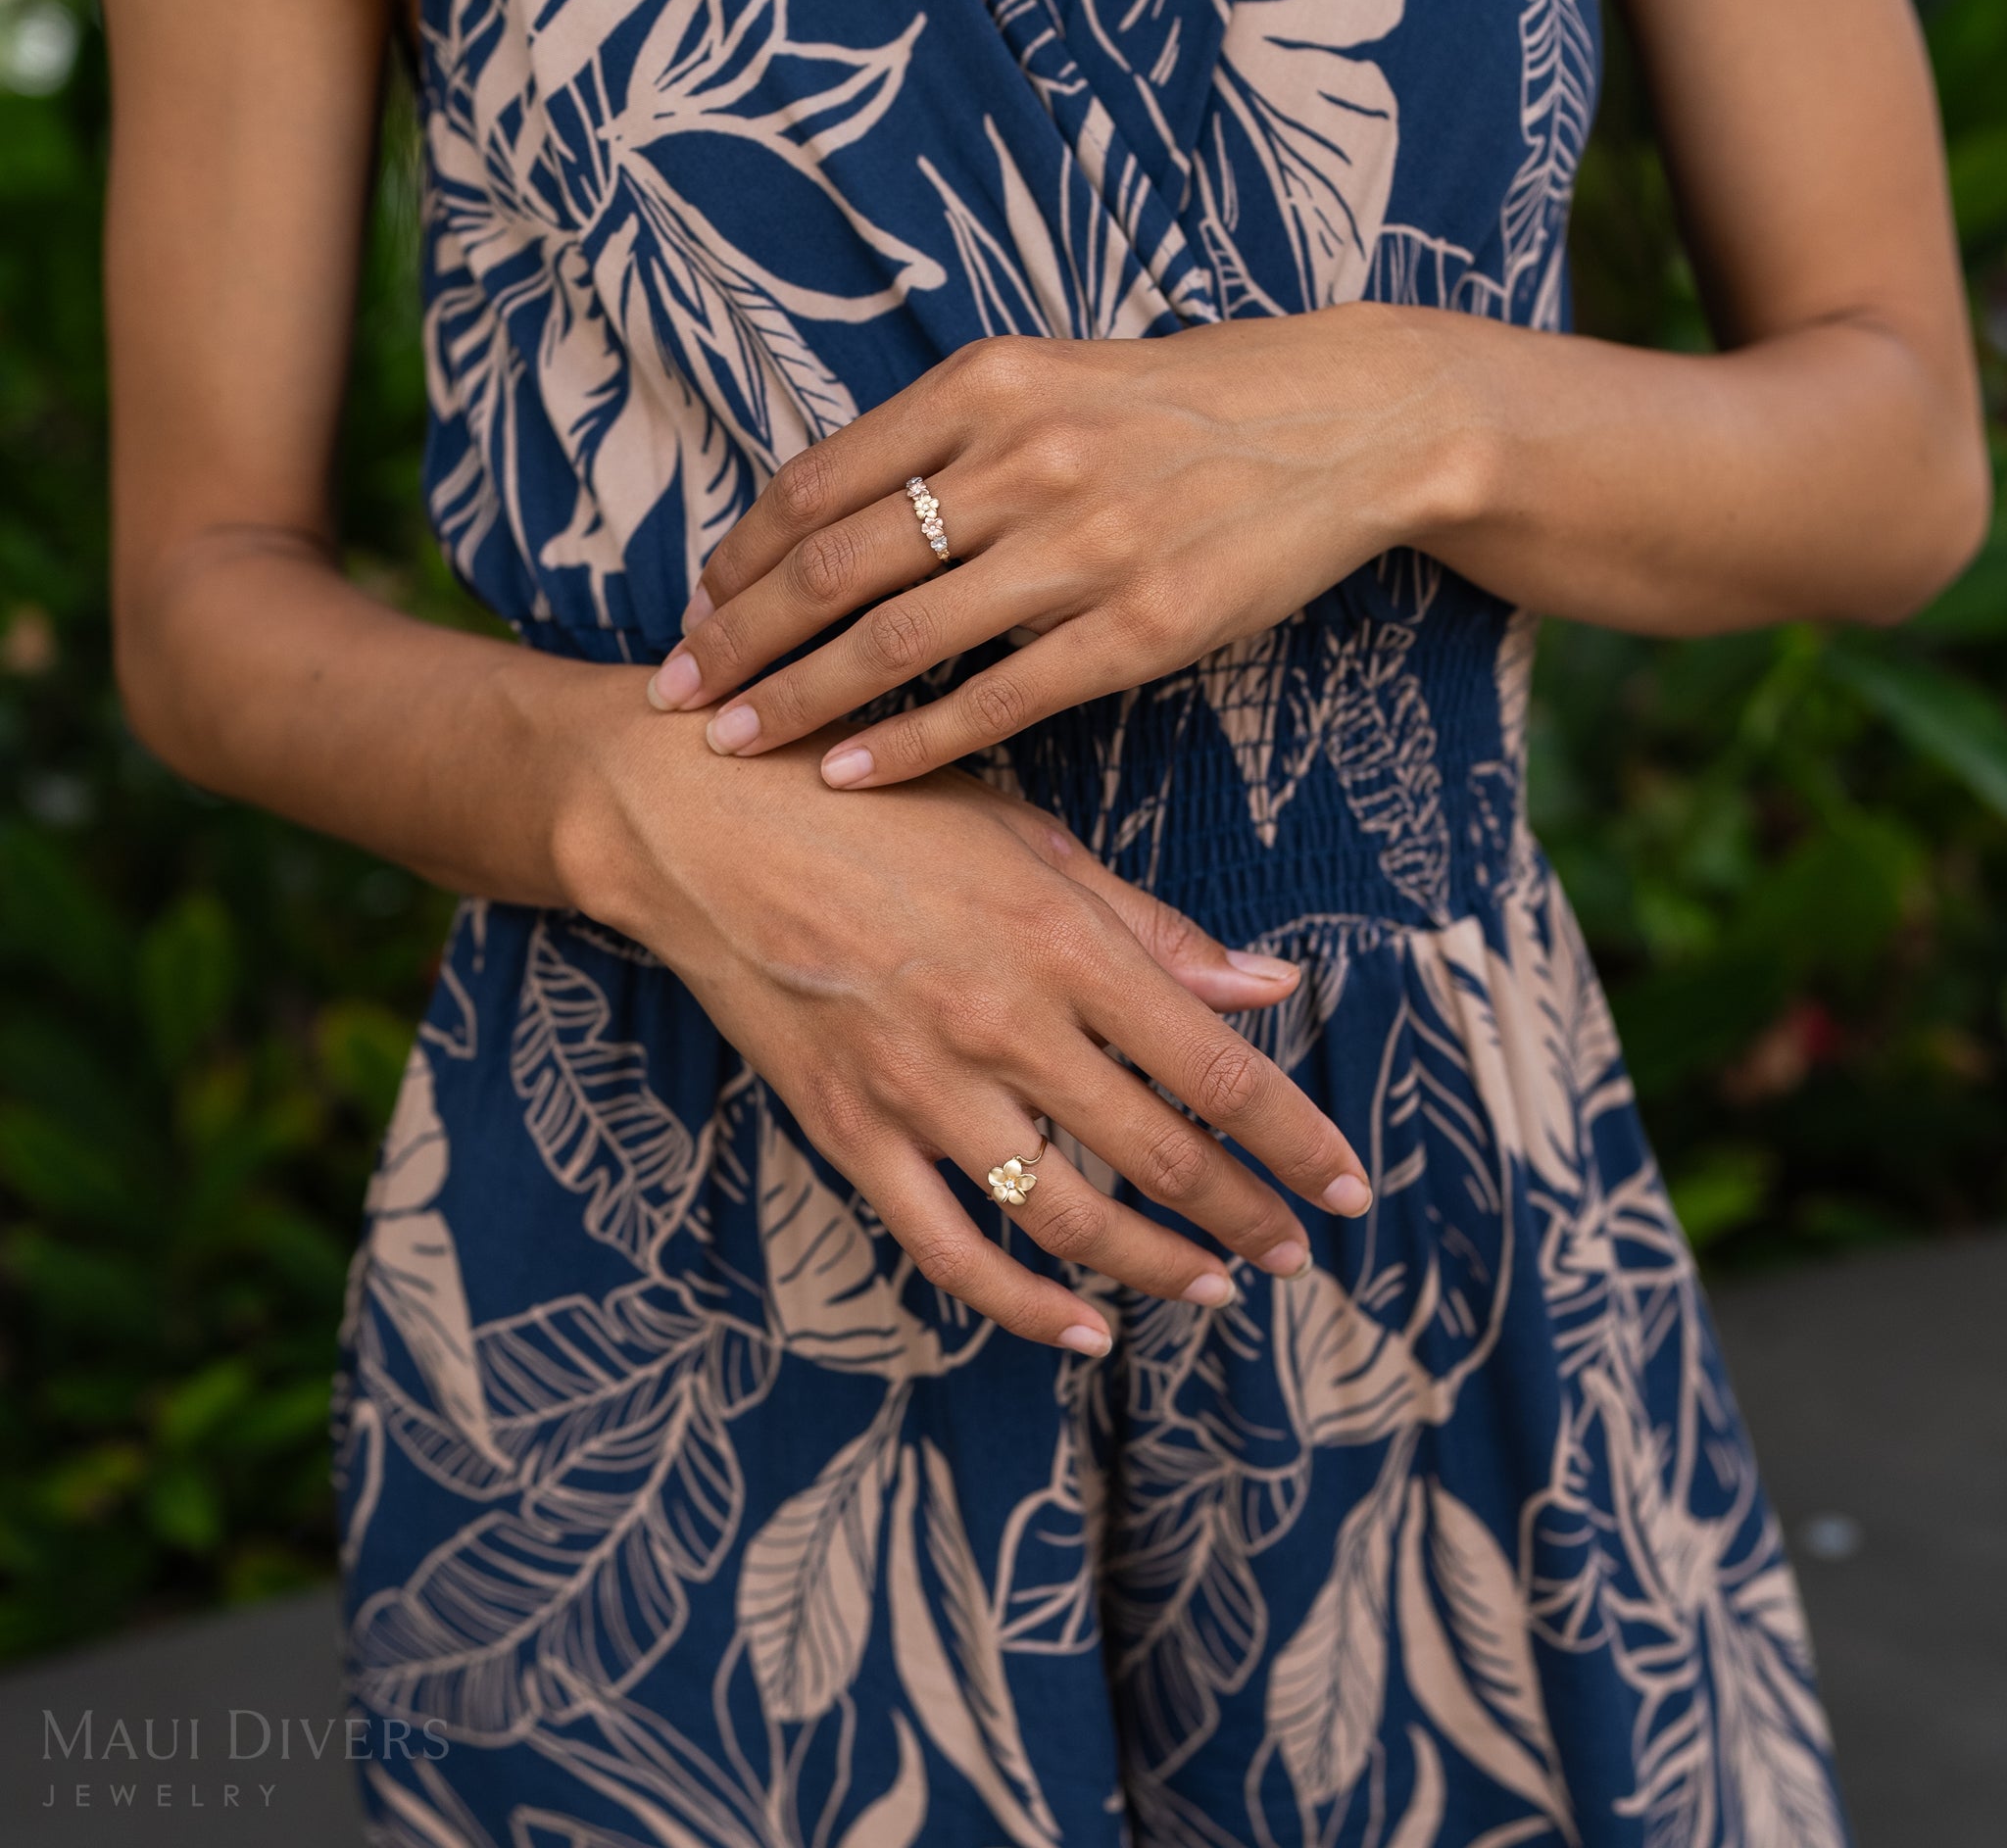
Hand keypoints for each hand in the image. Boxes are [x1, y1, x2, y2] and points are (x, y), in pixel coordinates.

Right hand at [571, 712, 1372, 1356]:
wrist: (697, 823)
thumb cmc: (874, 806)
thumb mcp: (1026, 839)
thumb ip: (1149, 927)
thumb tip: (1268, 984)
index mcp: (1063, 940)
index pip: (1218, 1072)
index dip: (1298, 1142)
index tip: (1349, 1186)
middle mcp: (1005, 1025)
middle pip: (1160, 1157)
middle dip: (1248, 1217)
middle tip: (1300, 1252)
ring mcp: (920, 1088)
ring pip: (1066, 1216)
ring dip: (1156, 1267)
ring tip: (1215, 1288)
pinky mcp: (848, 1130)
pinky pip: (945, 1247)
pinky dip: (1020, 1305)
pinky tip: (1081, 1330)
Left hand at [645, 311, 1464, 782]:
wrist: (1345, 422)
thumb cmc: (1184, 409)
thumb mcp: (1056, 380)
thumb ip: (950, 436)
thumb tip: (834, 515)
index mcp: (988, 384)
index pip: (821, 482)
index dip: (742, 557)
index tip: (698, 612)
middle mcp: (1023, 456)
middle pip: (836, 563)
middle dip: (741, 637)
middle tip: (677, 694)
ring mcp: (1084, 545)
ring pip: (899, 637)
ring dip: (800, 698)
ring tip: (735, 744)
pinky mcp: (1142, 628)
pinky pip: (997, 701)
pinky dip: (909, 742)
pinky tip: (848, 774)